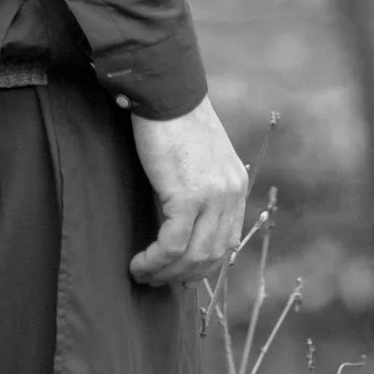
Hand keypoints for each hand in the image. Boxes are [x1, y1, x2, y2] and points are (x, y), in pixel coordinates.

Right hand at [127, 96, 248, 284]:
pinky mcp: (188, 196)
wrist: (166, 93)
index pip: (228, 240)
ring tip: (142, 275)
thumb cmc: (173, 118)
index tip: (182, 275)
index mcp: (236, 184)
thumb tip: (180, 215)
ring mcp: (213, 197)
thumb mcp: (198, 155)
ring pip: (193, 256)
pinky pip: (173, 244)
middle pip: (213, 255)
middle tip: (157, 281)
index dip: (204, 265)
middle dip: (184, 275)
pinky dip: (155, 261)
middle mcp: (231, 193)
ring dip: (166, 273)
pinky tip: (138, 263)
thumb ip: (199, 183)